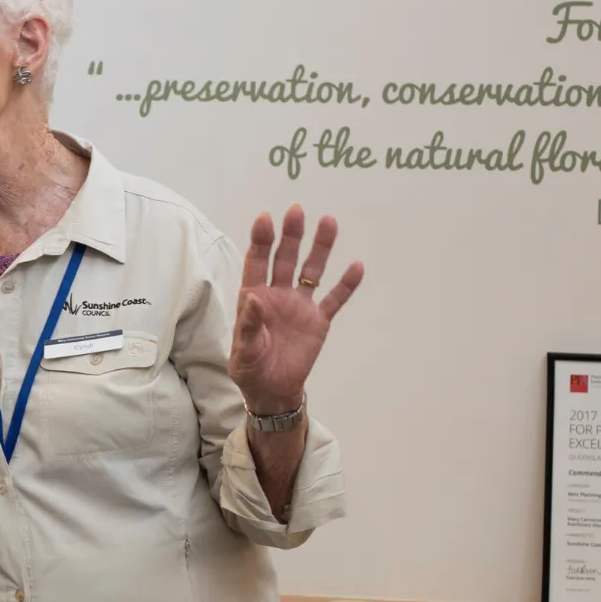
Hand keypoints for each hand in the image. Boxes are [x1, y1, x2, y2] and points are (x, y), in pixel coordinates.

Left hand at [230, 205, 363, 412]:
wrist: (273, 390)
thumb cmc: (250, 368)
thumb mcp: (244, 351)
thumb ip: (248, 326)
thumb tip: (254, 299)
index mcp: (255, 297)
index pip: (257, 263)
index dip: (261, 241)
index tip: (266, 219)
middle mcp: (278, 294)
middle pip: (286, 259)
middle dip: (291, 235)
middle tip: (297, 211)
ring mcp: (300, 306)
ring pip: (312, 271)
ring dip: (320, 248)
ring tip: (330, 222)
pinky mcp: (319, 321)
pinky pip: (334, 299)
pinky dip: (346, 285)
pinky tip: (356, 266)